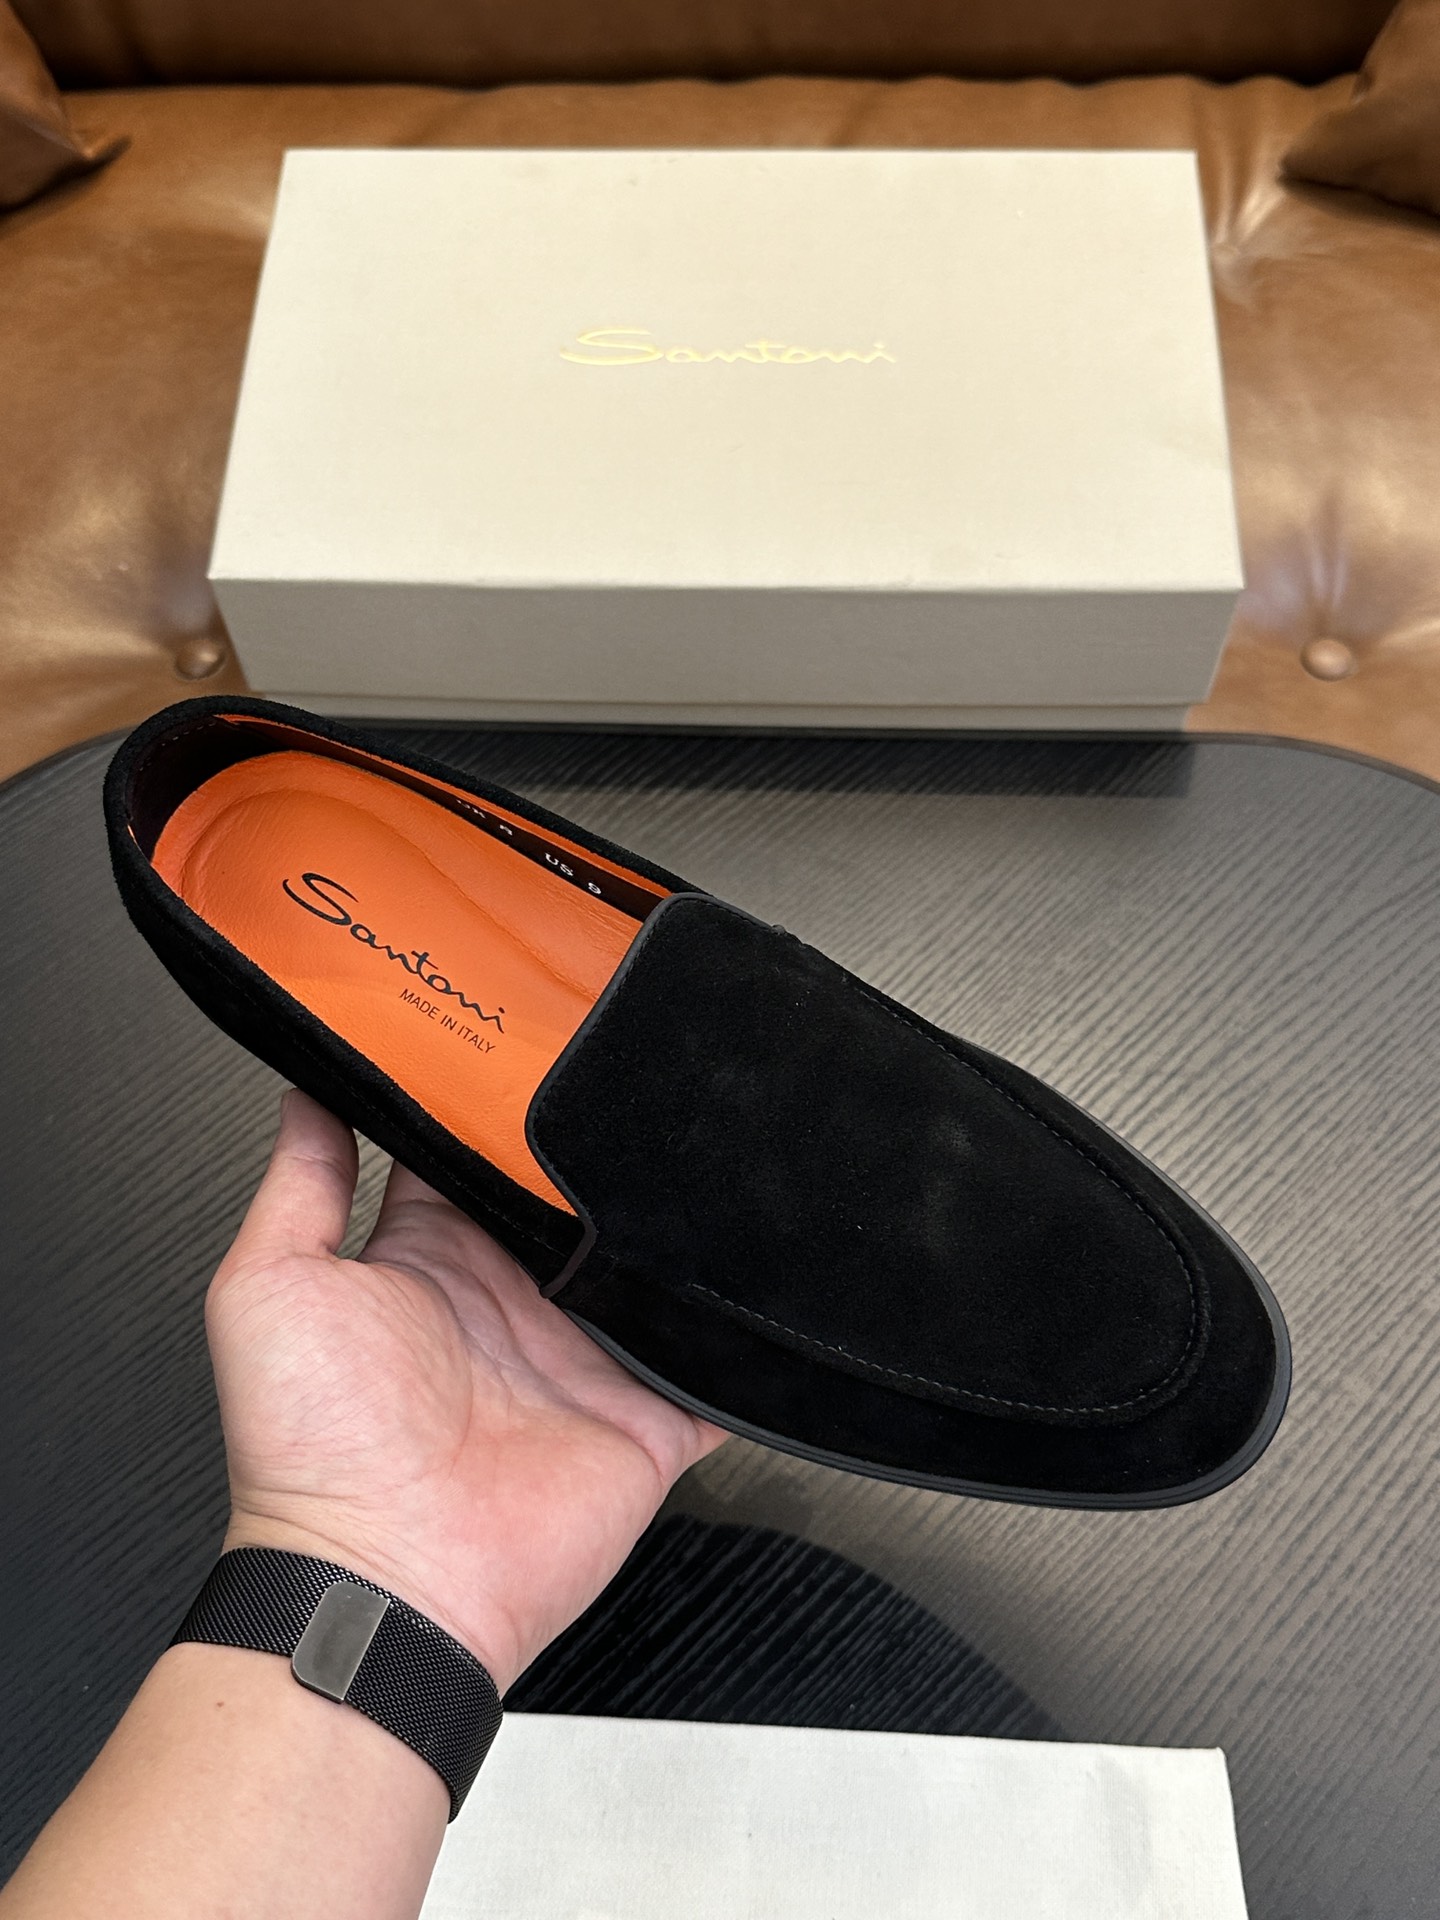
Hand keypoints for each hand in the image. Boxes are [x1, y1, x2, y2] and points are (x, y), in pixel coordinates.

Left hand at [210, 1089, 724, 1690]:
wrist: (387, 1583)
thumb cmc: (312, 1449)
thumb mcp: (270, 1286)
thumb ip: (302, 1183)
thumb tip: (307, 1086)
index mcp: (431, 1260)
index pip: (474, 1157)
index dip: (496, 1101)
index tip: (527, 1036)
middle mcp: (511, 1300)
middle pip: (572, 1200)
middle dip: (598, 1149)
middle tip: (630, 1080)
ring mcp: (581, 1358)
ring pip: (648, 1267)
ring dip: (674, 1227)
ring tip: (706, 1158)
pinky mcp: (644, 1416)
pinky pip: (710, 1368)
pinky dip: (736, 1337)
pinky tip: (755, 1280)